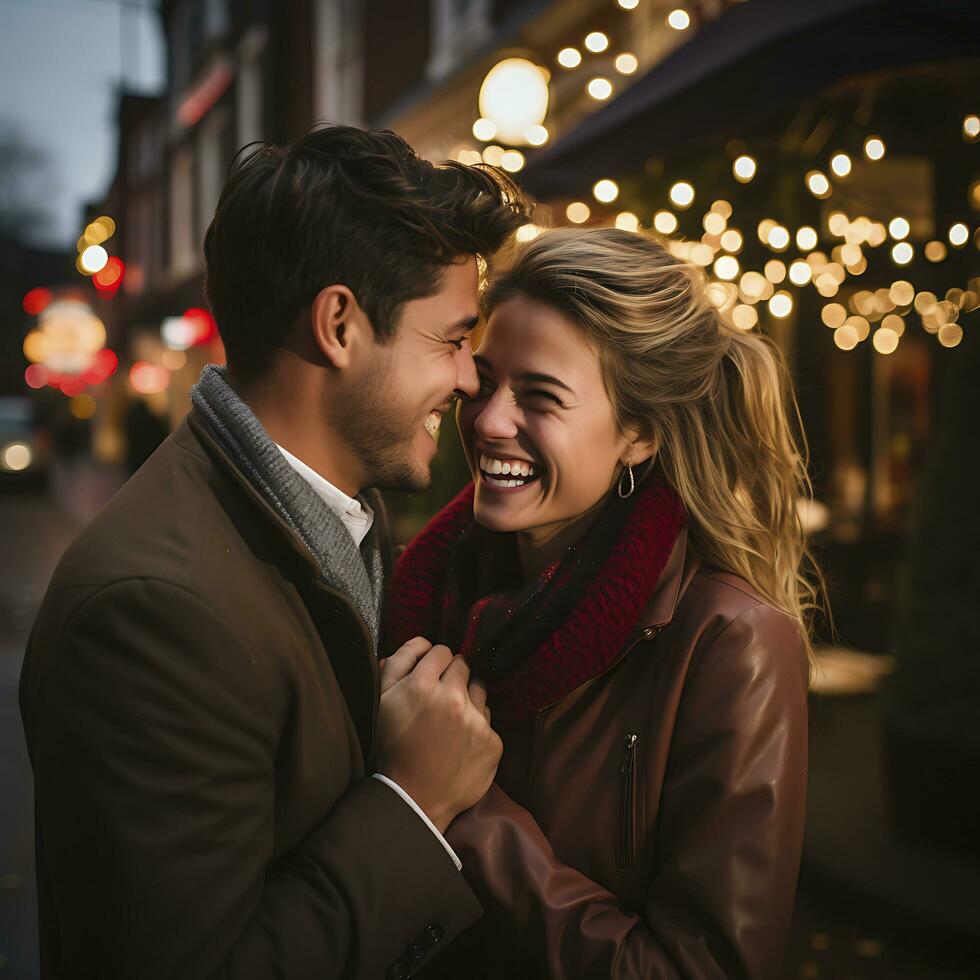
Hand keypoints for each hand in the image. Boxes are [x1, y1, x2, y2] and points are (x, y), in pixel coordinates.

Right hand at [376, 638, 501, 833]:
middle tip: (440, 701)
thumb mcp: (381, 701)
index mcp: (422, 684)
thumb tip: (423, 643)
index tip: (429, 679)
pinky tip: (461, 741)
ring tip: (451, 721)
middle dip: (453, 678)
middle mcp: (452, 698)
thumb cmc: (393, 748)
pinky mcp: (492, 741)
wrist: (414, 799)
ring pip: (480, 689)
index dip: (434, 664)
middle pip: (463, 666)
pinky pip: (489, 719)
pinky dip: (478, 726)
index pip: (441, 651)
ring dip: (468, 699)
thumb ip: (399, 663)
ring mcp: (476, 720)